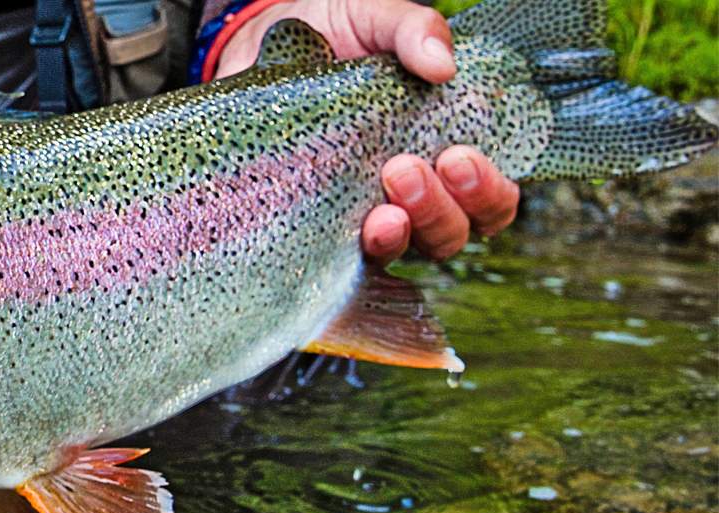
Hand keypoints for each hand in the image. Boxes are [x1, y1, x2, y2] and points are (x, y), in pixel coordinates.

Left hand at [212, 0, 519, 264]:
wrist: (257, 48)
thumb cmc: (333, 35)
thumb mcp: (374, 19)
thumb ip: (412, 30)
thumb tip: (441, 64)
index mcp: (441, 150)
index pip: (487, 198)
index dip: (486, 193)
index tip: (459, 158)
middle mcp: (408, 194)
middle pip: (449, 234)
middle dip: (439, 211)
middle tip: (405, 169)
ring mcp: (358, 213)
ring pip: (398, 250)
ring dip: (397, 234)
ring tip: (379, 206)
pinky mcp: (312, 224)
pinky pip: (334, 257)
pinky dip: (342, 250)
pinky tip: (340, 232)